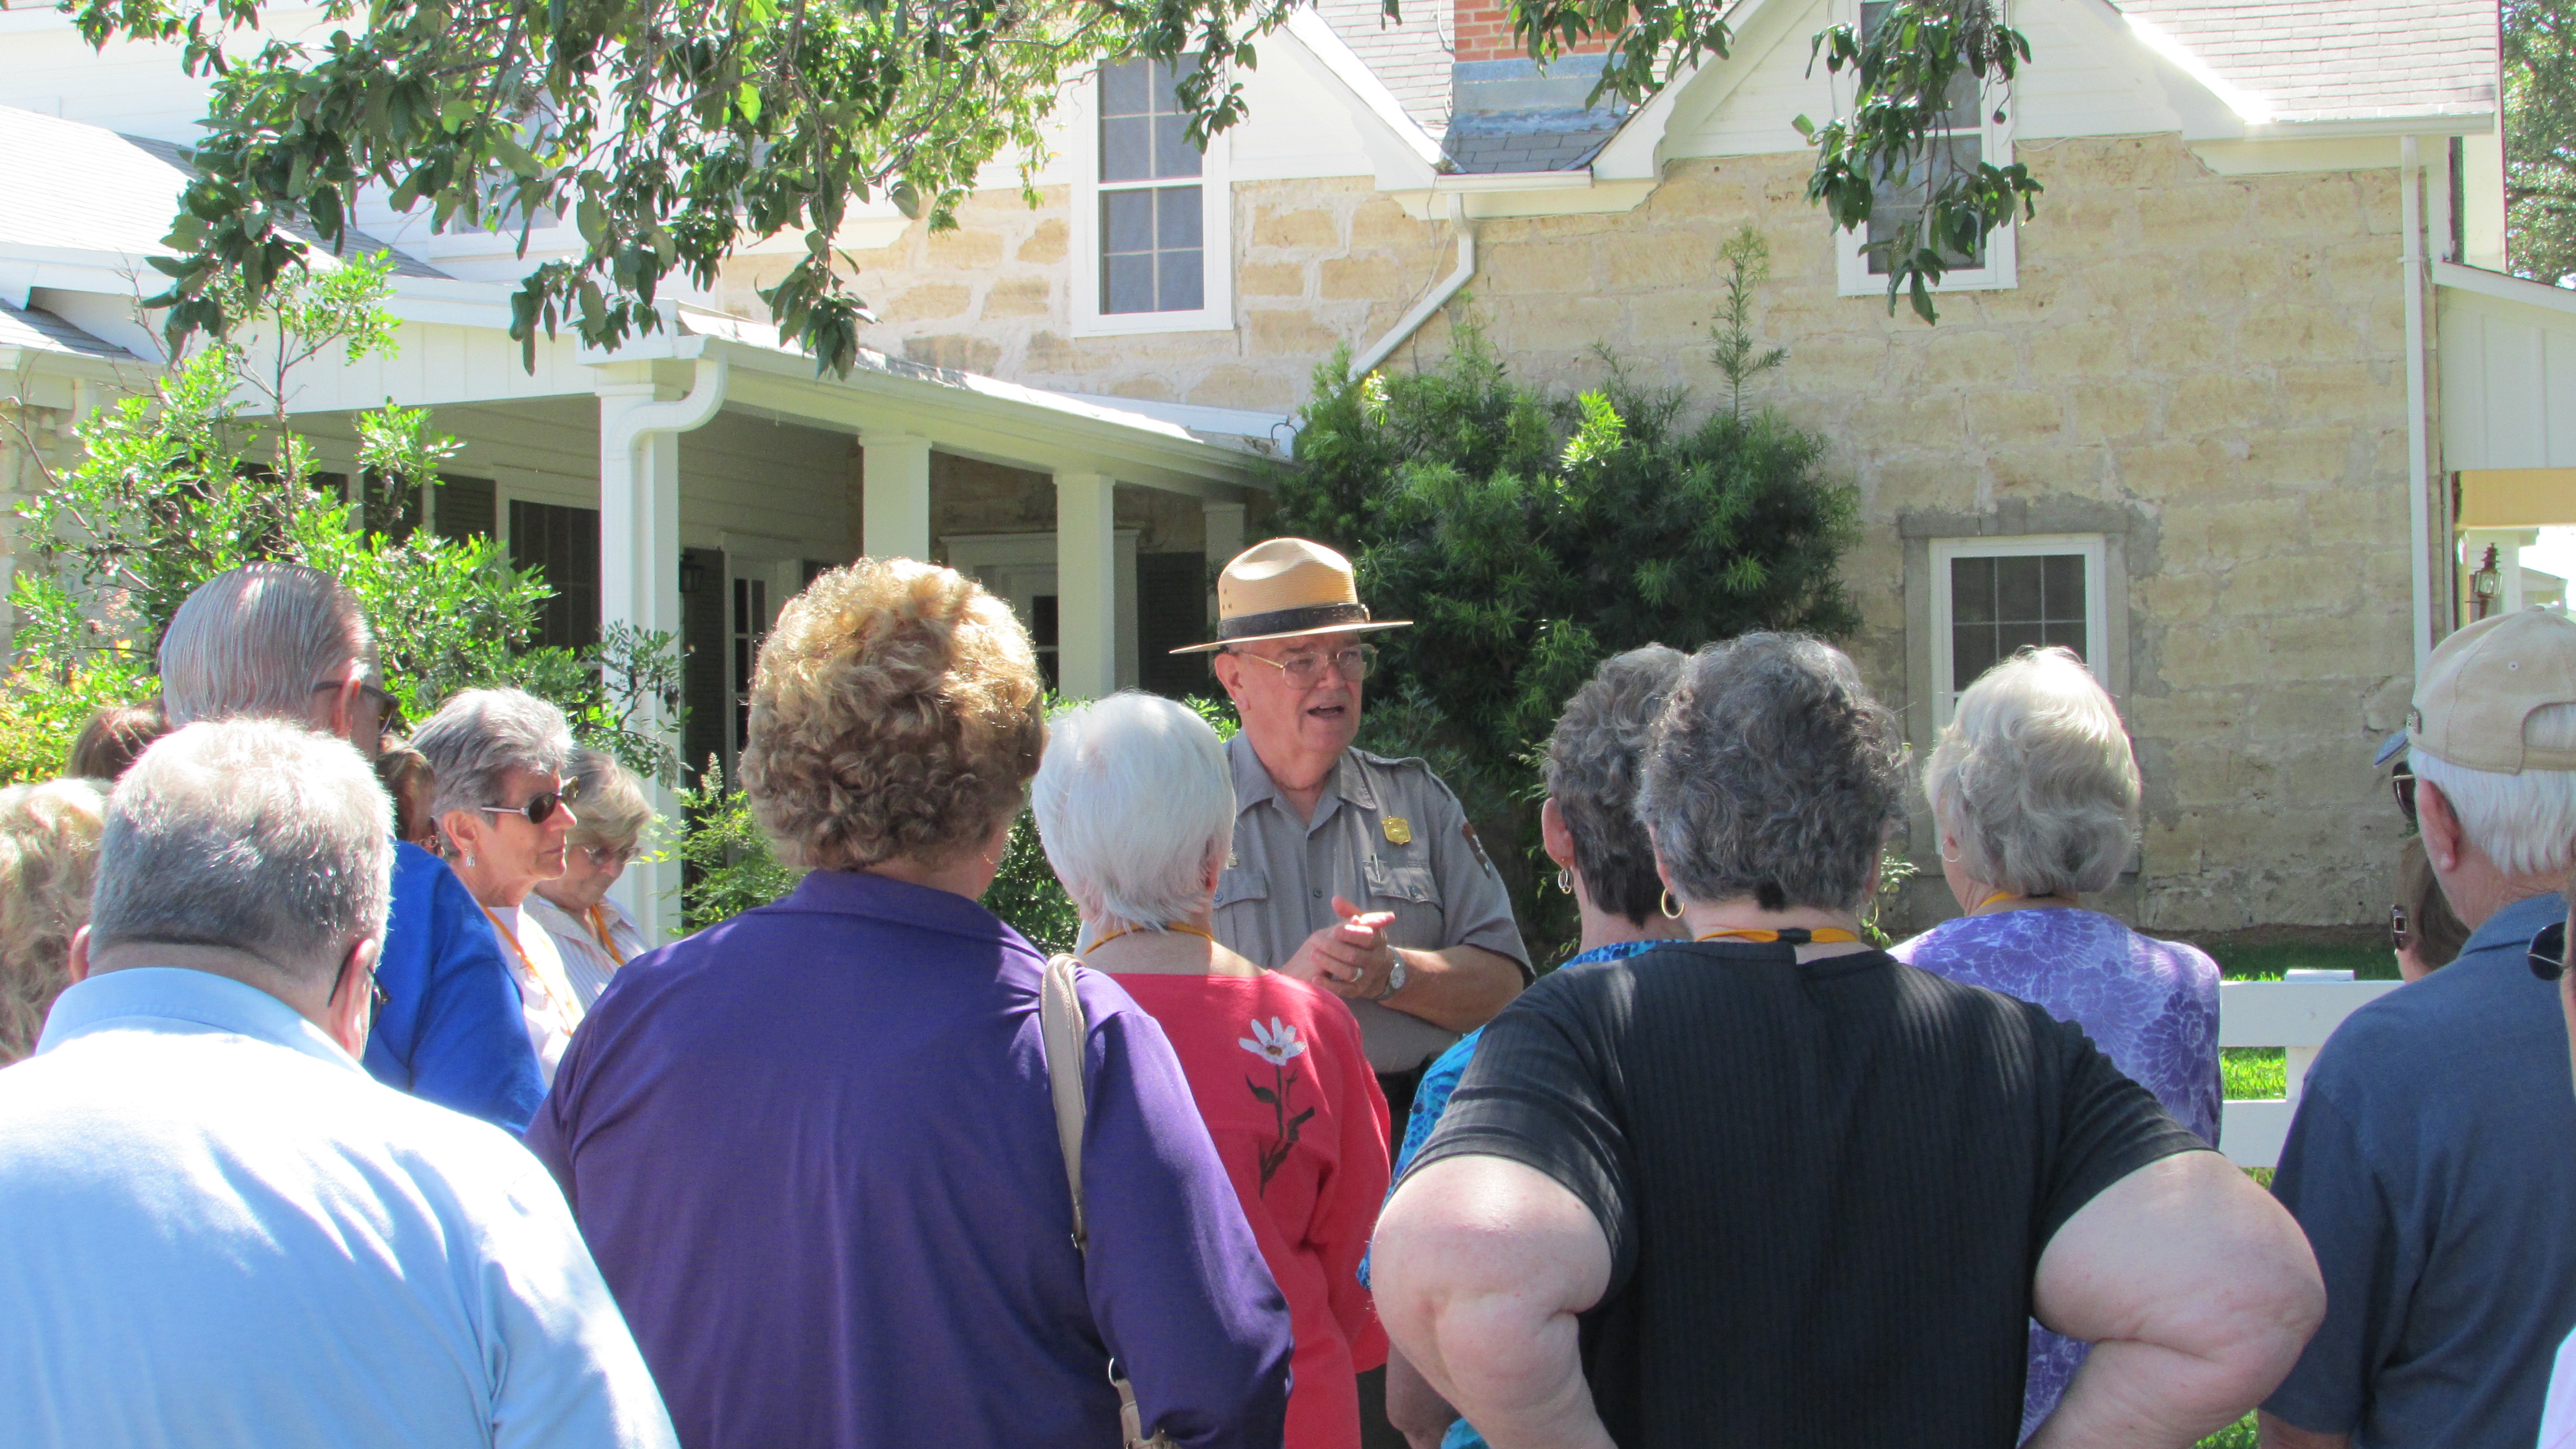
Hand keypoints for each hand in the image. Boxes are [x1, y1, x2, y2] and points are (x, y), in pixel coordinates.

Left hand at [1281, 896, 1397, 999]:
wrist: (1377, 971)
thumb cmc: (1363, 942)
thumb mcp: (1362, 925)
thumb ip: (1348, 912)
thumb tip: (1335, 899)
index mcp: (1378, 940)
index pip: (1367, 937)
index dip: (1351, 934)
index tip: (1335, 931)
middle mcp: (1375, 960)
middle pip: (1354, 956)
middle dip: (1333, 948)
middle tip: (1315, 941)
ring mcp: (1367, 977)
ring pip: (1349, 973)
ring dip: (1329, 964)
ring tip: (1313, 954)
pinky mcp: (1358, 991)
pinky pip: (1344, 991)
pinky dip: (1329, 985)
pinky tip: (1315, 977)